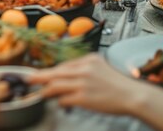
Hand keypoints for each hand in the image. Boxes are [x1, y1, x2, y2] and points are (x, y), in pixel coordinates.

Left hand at [30, 54, 144, 114]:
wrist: (133, 95)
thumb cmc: (118, 85)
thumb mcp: (100, 68)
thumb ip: (83, 69)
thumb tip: (66, 76)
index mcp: (88, 60)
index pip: (63, 65)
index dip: (50, 71)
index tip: (41, 74)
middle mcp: (84, 69)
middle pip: (55, 73)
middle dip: (40, 77)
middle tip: (29, 80)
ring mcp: (83, 83)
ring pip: (56, 85)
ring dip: (46, 90)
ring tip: (40, 93)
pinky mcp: (84, 97)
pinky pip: (65, 99)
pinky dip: (61, 101)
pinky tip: (60, 103)